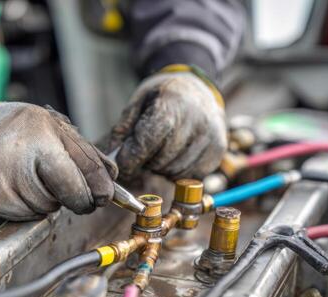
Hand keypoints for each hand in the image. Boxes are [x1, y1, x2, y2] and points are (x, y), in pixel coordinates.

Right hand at [0, 103, 116, 220]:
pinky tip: (19, 186)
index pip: (74, 184)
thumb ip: (88, 157)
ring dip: (47, 200)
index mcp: (40, 142)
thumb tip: (110, 185)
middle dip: (70, 196)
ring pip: (43, 211)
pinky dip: (28, 206)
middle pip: (61, 200)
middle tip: (61, 182)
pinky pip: (24, 216)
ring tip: (32, 177)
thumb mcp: (58, 129)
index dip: (91, 194)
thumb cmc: (23, 129)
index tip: (99, 197)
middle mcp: (16, 164)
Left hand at [108, 72, 226, 180]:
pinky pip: (190, 176)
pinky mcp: (218, 152)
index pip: (146, 143)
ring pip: (174, 172)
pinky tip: (176, 154)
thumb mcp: (138, 103)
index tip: (122, 161)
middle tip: (144, 151)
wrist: (196, 89)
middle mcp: (196, 121)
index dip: (130, 158)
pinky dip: (177, 171)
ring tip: (161, 150)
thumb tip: (109, 157)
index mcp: (172, 104)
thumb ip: (123, 130)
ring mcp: (211, 137)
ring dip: (161, 168)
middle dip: (145, 162)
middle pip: (160, 161)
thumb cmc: (163, 97)